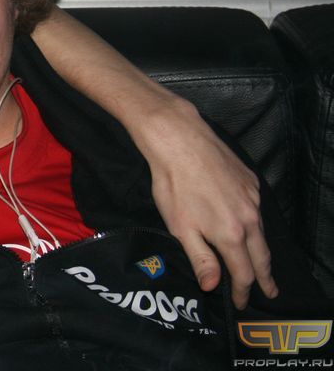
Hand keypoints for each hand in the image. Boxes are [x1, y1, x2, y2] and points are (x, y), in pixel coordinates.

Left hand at [135, 98, 276, 307]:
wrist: (180, 140)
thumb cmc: (173, 184)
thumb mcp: (180, 227)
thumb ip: (201, 258)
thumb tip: (213, 286)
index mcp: (231, 234)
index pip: (244, 273)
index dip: (243, 292)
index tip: (241, 303)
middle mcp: (249, 218)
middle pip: (262, 256)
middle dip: (265, 278)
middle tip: (270, 292)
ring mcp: (253, 198)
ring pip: (262, 232)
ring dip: (261, 251)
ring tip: (262, 264)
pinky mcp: (251, 181)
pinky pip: (256, 209)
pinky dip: (254, 223)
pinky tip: (246, 224)